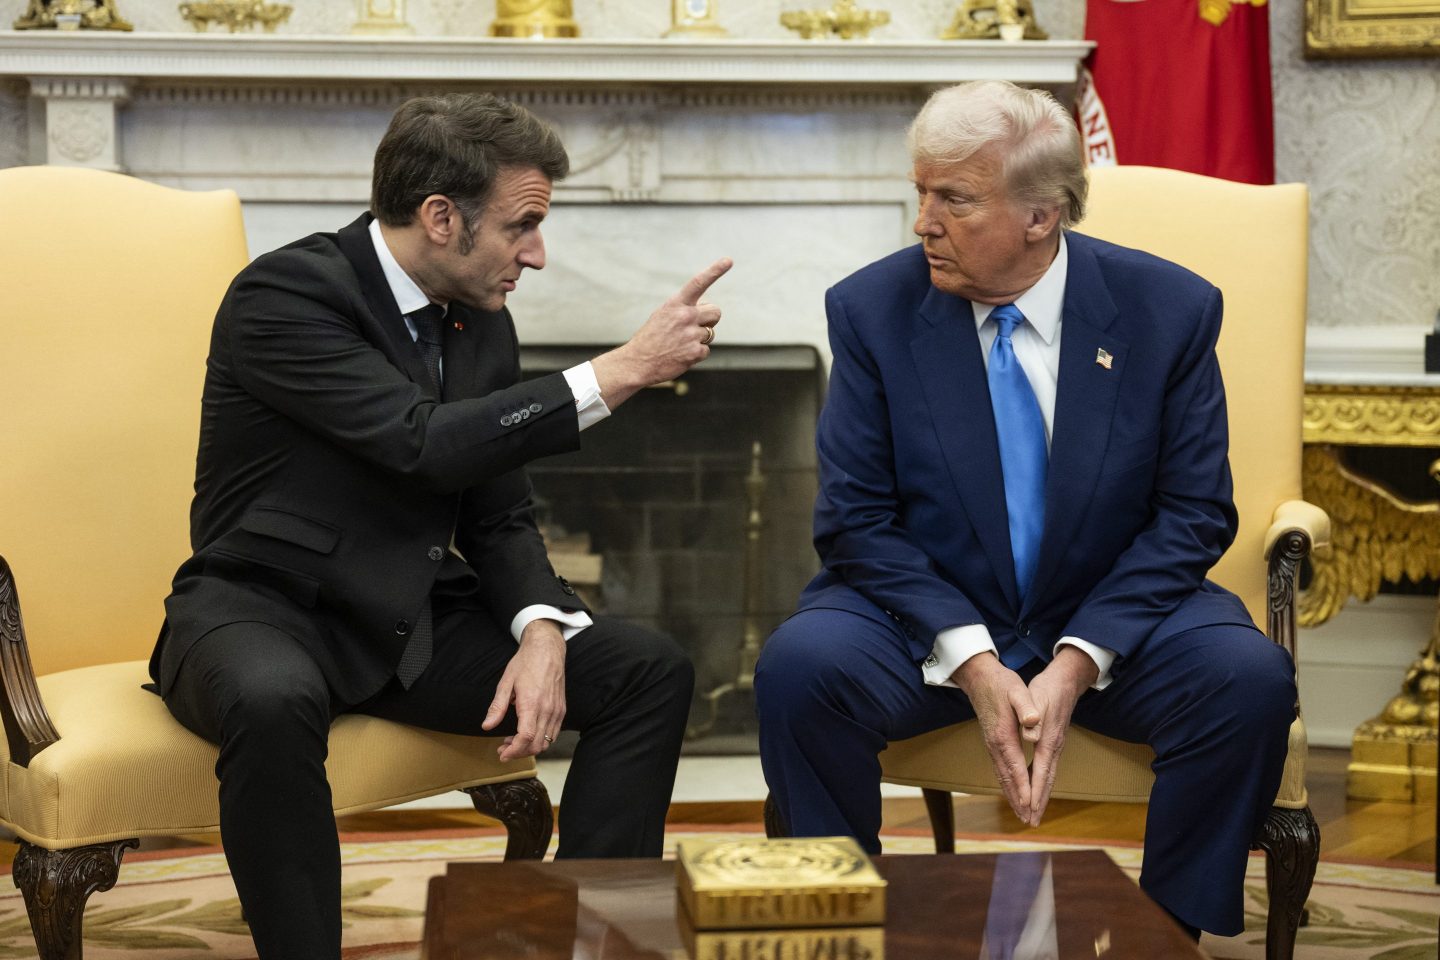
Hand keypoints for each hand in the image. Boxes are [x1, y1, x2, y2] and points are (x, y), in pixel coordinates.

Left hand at [481, 619, 566, 761]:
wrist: (547, 649)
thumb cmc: (525, 663)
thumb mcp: (506, 682)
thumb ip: (497, 707)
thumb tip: (487, 726)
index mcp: (532, 703)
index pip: (525, 737)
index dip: (513, 751)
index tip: (502, 754)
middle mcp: (547, 710)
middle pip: (536, 744)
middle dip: (518, 753)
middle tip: (503, 749)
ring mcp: (557, 711)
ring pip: (546, 742)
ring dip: (529, 748)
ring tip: (513, 742)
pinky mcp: (561, 709)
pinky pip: (553, 733)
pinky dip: (540, 740)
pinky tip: (527, 734)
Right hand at [591, 258, 732, 407]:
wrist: (637, 362)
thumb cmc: (651, 337)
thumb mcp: (663, 315)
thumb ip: (684, 308)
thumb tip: (706, 307)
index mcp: (675, 304)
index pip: (698, 283)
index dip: (715, 271)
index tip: (729, 261)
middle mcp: (685, 316)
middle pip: (716, 312)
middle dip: (709, 320)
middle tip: (693, 327)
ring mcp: (691, 335)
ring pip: (710, 333)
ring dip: (700, 339)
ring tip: (680, 343)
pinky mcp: (694, 352)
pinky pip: (706, 351)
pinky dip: (696, 354)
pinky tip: (680, 355)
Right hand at [953, 652, 1040, 824]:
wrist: (979, 678)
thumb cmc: (1001, 683)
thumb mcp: (1017, 690)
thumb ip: (1026, 706)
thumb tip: (1034, 723)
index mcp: (1003, 735)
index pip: (1016, 767)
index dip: (1024, 788)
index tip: (1031, 806)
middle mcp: (995, 745)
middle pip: (1008, 779)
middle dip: (1019, 801)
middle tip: (1030, 821)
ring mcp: (992, 745)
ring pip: (1003, 777)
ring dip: (1013, 796)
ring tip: (1022, 814)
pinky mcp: (993, 743)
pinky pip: (1000, 770)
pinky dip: (1008, 785)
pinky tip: (1013, 792)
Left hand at [1020, 646, 1097, 824]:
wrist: (1065, 680)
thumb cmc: (1047, 688)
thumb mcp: (1036, 698)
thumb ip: (1032, 716)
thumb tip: (1030, 734)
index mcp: (1048, 740)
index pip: (1040, 772)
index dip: (1034, 792)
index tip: (1028, 810)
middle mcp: (1054, 747)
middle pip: (1046, 780)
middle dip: (1038, 802)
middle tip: (1031, 823)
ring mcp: (1055, 746)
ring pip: (1047, 777)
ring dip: (1040, 796)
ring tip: (1033, 813)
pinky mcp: (1053, 743)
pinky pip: (1046, 769)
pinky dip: (1040, 782)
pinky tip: (1033, 788)